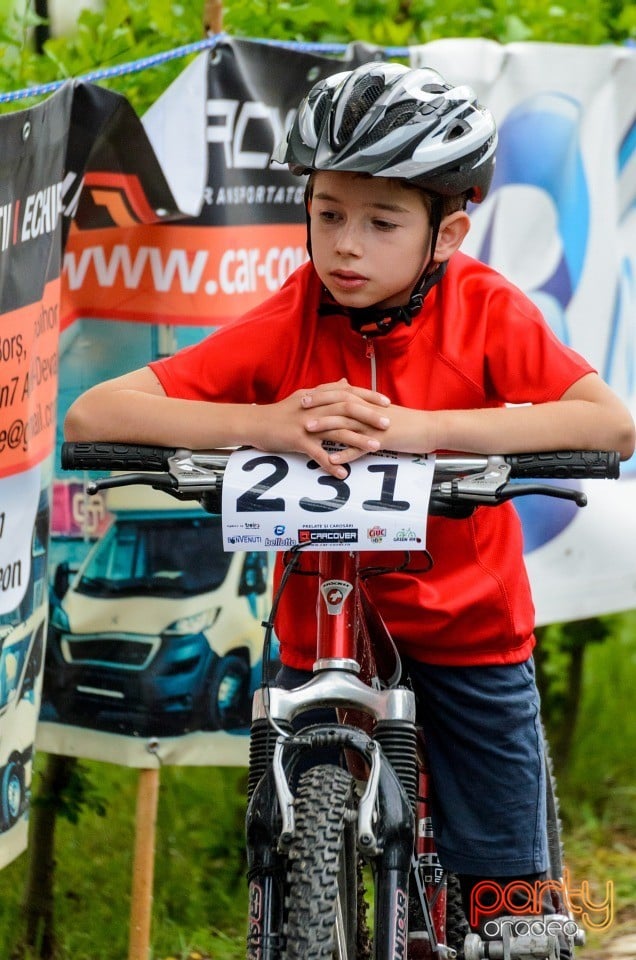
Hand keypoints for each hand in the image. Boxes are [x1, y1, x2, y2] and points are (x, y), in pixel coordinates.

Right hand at [250, 378, 391, 475]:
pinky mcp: (296, 440)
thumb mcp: (303, 396)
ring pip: (336, 431)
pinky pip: (317, 454)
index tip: (386, 402)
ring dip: (357, 439)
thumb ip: (326, 390)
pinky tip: (343, 474)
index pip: (347, 392)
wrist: (254, 423)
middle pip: (346, 408)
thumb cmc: (280, 412)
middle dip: (369, 415)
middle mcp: (313, 407)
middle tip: (388, 423)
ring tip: (376, 447)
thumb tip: (345, 382)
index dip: (368, 396)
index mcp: (317, 396)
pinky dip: (331, 465)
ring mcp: (305, 424)